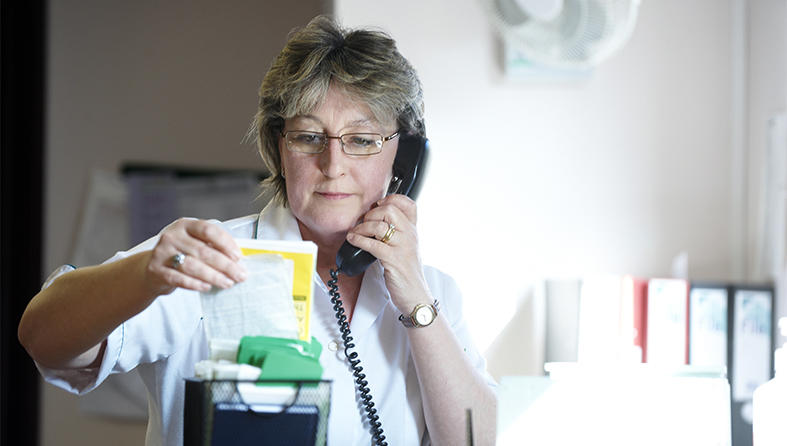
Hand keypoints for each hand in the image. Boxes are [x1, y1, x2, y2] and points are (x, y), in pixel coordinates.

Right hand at [144, 218, 246, 296]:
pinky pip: (179, 279)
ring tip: (228, 283)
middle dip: (226, 265)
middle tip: (240, 275)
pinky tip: (207, 287)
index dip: (226, 243)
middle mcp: (172, 236)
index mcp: (185, 225)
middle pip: (204, 251)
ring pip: (193, 266)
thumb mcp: (193, 243)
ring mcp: (162, 253)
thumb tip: (238, 260)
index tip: (239, 256)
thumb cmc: (181, 254)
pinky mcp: (156, 270)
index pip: (208, 230)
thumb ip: (212, 246)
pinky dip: (196, 284)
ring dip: (214, 276)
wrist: (151, 268)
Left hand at [345, 194, 431, 311]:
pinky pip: (373, 244)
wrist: (416, 296)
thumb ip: (397, 234)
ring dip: (362, 228)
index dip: (392, 199)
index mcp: (413, 231)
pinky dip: (359, 240)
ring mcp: (403, 247)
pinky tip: (353, 241)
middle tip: (363, 223)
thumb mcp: (407, 248)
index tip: (378, 205)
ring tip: (354, 234)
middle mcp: (410, 235)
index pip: (409, 204)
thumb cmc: (408, 274)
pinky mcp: (394, 260)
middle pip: (390, 210)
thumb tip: (375, 223)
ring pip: (380, 225)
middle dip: (371, 214)